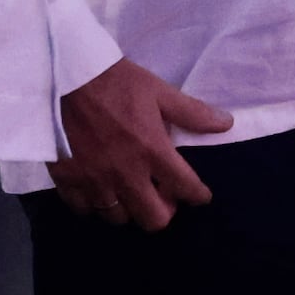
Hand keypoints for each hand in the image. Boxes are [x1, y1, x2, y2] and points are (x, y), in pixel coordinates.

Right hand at [50, 57, 234, 229]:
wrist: (67, 76)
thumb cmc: (118, 83)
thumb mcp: (160, 92)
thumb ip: (193, 113)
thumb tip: (227, 124)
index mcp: (152, 151)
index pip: (185, 188)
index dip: (198, 195)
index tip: (200, 196)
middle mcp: (125, 174)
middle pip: (153, 218)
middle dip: (164, 211)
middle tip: (163, 195)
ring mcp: (94, 180)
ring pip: (119, 218)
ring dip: (130, 208)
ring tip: (131, 192)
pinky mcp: (67, 180)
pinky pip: (84, 209)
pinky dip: (95, 205)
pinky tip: (99, 191)